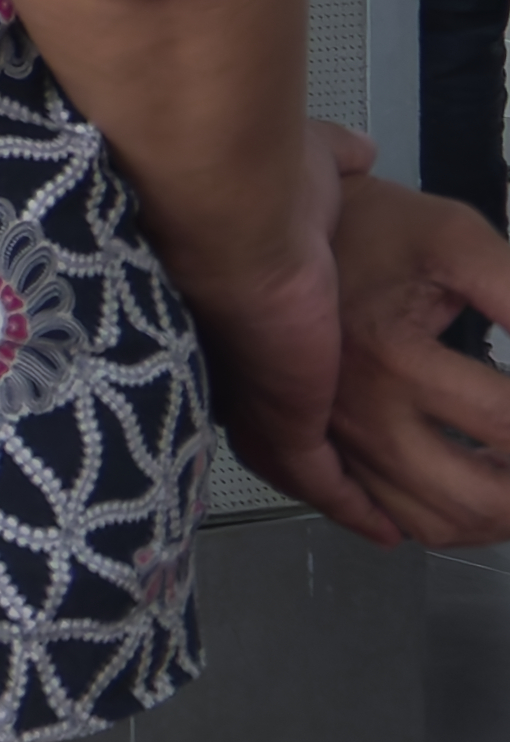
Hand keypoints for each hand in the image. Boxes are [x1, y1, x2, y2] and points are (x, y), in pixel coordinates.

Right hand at [319, 135, 509, 545]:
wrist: (256, 219)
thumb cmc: (359, 225)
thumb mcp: (455, 238)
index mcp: (396, 360)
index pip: (508, 423)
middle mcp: (359, 416)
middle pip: (478, 499)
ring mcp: (331, 438)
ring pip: (429, 522)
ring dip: (492, 519)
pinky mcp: (309, 443)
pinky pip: (368, 511)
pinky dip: (415, 523)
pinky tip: (439, 515)